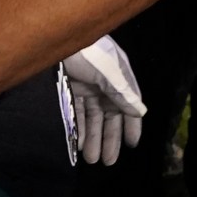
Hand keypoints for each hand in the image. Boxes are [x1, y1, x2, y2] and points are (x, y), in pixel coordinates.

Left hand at [61, 38, 144, 166]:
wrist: (56, 34)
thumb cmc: (87, 51)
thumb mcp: (108, 73)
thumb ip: (123, 93)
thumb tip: (140, 112)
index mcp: (120, 78)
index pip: (129, 106)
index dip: (131, 125)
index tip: (132, 145)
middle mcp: (105, 84)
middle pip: (110, 116)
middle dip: (109, 138)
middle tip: (108, 162)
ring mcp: (87, 86)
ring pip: (92, 118)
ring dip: (93, 137)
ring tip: (91, 158)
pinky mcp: (69, 89)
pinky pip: (76, 113)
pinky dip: (78, 128)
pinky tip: (78, 143)